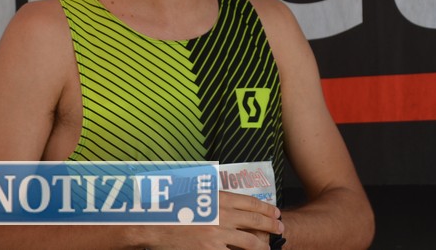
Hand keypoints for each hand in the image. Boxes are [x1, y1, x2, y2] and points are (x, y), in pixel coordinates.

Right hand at [145, 191, 282, 249]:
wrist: (154, 223)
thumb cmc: (172, 205)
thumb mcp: (195, 192)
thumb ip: (214, 195)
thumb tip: (229, 198)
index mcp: (219, 198)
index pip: (251, 203)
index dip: (267, 208)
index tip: (276, 212)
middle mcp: (223, 215)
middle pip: (256, 221)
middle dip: (272, 226)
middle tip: (280, 228)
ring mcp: (218, 235)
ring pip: (250, 243)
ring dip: (263, 247)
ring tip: (268, 249)